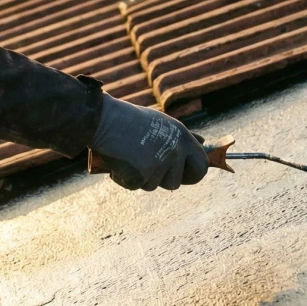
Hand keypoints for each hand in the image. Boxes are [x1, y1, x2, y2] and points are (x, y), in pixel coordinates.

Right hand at [89, 95, 209, 190]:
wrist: (103, 119)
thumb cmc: (130, 119)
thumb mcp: (161, 122)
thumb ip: (180, 137)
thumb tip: (203, 143)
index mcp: (181, 136)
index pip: (201, 165)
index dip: (193, 174)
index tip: (184, 175)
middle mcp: (174, 151)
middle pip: (176, 182)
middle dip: (165, 181)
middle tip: (151, 172)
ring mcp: (158, 165)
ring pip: (153, 185)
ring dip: (141, 177)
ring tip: (129, 157)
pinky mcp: (141, 175)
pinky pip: (135, 186)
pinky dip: (125, 179)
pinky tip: (119, 162)